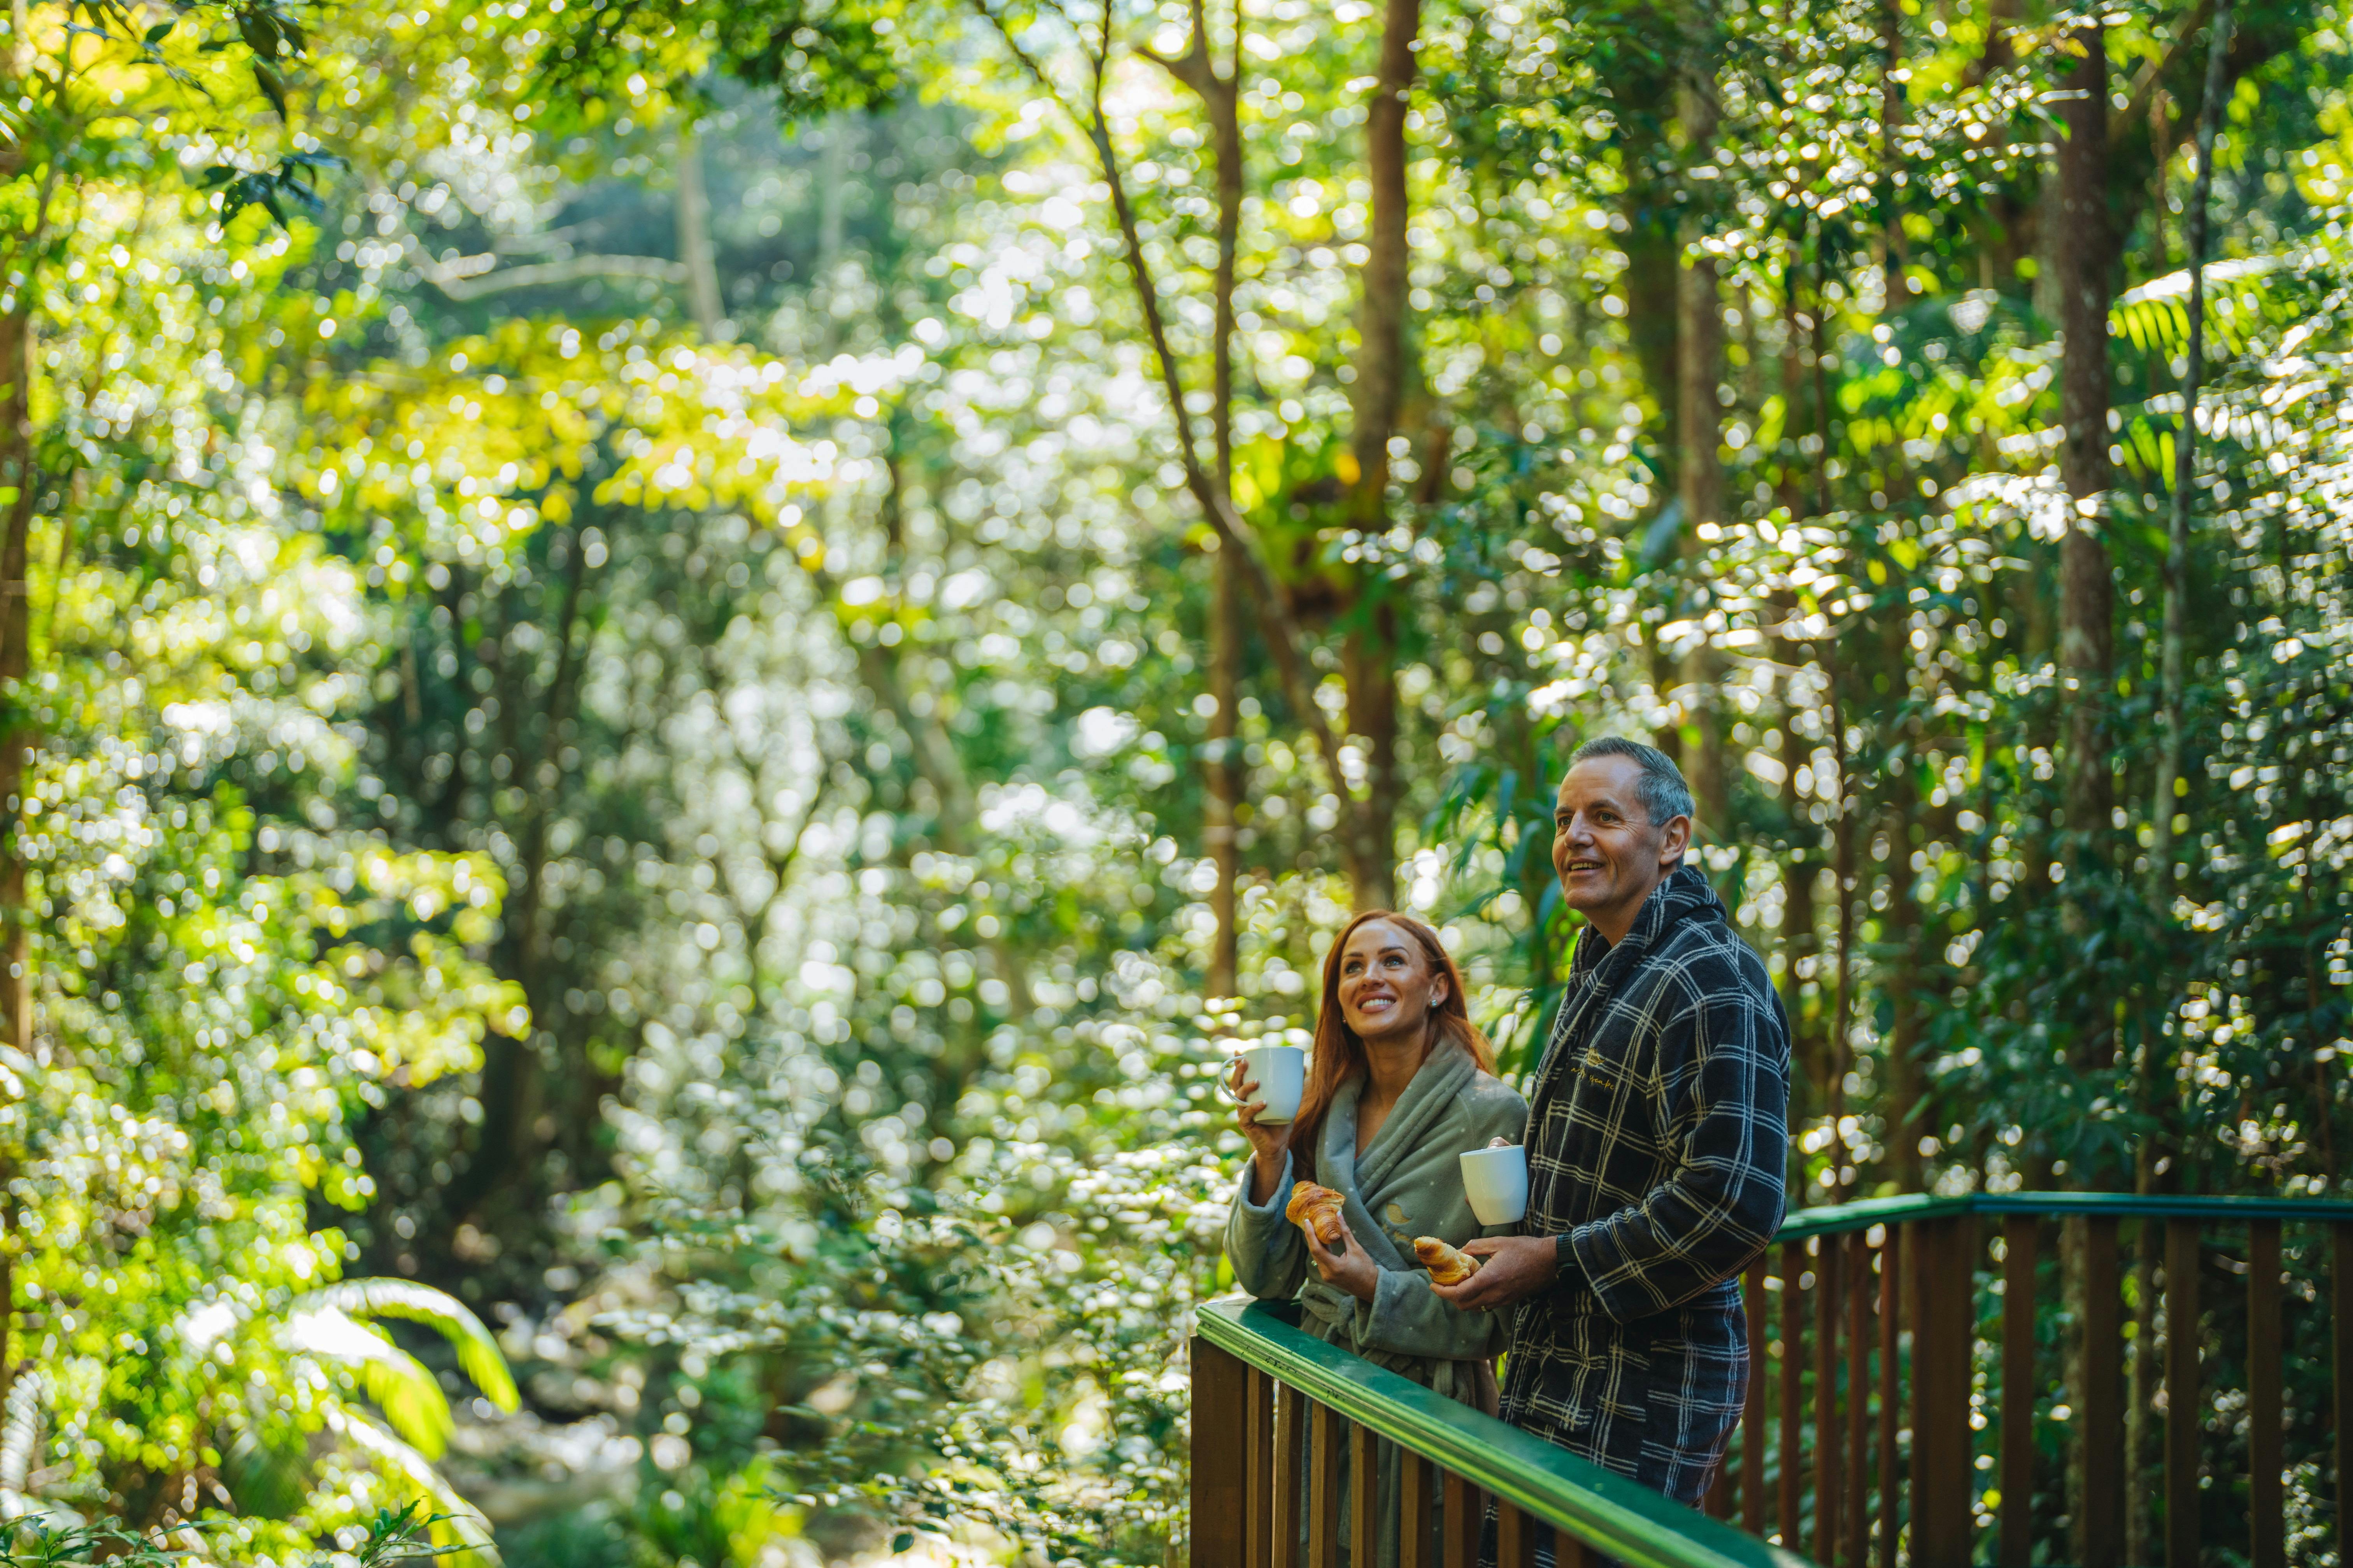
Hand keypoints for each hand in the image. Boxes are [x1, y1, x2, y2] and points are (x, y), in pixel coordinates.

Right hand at [1226, 1060, 1289, 1196]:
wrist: (1278, 1145)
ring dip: (1246, 1088)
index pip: (1240, 1077)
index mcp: (1249, 1095)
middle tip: (1245, 1061)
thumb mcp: (1288, 1101)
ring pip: (1238, 1098)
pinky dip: (1254, 1108)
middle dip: (1238, 1071)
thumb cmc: (1280, 1121)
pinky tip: (1263, 1103)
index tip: (1239, 1051)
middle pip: (1234, 1084)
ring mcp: (1243, 1114)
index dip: (1237, 1065)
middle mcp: (1242, 1103)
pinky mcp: (1247, 1126)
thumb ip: (1294, 1086)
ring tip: (1256, 1081)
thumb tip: (1304, 1066)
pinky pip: (1247, 1116)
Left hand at [1303, 1207, 1379, 1302]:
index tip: (1307, 1222)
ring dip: (1315, 1243)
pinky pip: (1320, 1260)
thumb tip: (1339, 1215)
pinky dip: (1320, 1250)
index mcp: (1334, 1267)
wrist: (1370, 1287)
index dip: (1310, 1234)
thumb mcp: (1356, 1249)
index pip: (1316, 1248)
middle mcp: (1327, 1273)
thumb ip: (1345, 1232)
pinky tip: (1321, 1240)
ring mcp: (1326, 1276)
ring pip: (1316, 1256)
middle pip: (1314, 1251)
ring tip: (1315, 1228)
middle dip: (1311, 1236)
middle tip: (1310, 1222)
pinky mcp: (1327, 1276)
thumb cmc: (1366, 1268)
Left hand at [1427, 1234, 1559, 1313]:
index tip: (1433, 1285)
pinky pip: (1486, 1305)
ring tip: (1457, 1284)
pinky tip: (1474, 1285)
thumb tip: (1460, 1251)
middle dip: (1449, 1297)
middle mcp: (1494, 1295)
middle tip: (1443, 1284)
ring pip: (1475, 1307)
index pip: (1459, 1294)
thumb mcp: (1498, 1242)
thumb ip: (1475, 1247)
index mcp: (1489, 1279)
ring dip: (1462, 1299)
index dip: (1442, 1292)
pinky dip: (1475, 1299)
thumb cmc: (1525, 1249)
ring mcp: (1502, 1300)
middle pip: (1464, 1305)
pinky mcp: (1508, 1301)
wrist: (1550, 1262)